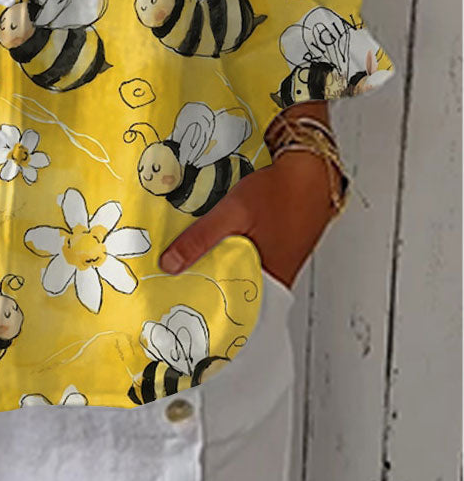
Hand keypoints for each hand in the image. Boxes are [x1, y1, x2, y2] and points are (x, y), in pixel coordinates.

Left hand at [158, 148, 337, 289]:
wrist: (311, 170)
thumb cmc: (278, 193)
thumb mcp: (232, 213)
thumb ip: (201, 239)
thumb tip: (169, 266)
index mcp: (268, 282)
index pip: (229, 310)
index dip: (203, 305)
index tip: (176, 301)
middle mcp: (275, 280)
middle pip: (233, 292)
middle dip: (205, 285)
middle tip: (174, 281)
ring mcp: (278, 264)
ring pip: (239, 273)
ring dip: (217, 266)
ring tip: (186, 263)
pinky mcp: (278, 249)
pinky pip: (248, 259)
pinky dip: (231, 253)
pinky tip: (215, 242)